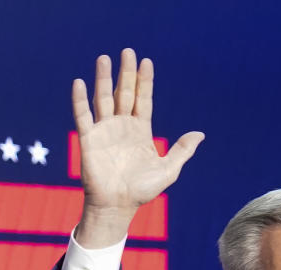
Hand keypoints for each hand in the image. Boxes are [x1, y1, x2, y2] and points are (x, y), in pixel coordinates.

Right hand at [72, 48, 203, 247]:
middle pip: (124, 93)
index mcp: (141, 131)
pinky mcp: (89, 139)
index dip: (145, 81)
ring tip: (104, 58)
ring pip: (103, 99)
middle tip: (127, 51)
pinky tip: (80, 82)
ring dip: (103, 79)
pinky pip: (83, 116)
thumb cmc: (142, 191)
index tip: (146, 62)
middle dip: (126, 73)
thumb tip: (201, 134)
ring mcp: (105, 131)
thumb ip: (182, 150)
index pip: (143, 100)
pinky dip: (80, 100)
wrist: (118, 206)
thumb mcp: (169, 170)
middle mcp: (122, 126)